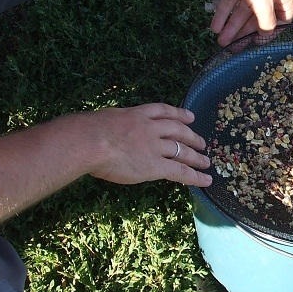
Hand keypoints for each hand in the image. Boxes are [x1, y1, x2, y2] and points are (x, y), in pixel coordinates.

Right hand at [86, 104, 211, 186]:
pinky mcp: (155, 165)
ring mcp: (154, 146)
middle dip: (191, 136)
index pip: (163, 111)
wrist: (90, 141)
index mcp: (136, 114)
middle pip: (178, 130)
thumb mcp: (104, 120)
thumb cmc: (86, 132)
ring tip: (206, 161)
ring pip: (182, 150)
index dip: (179, 114)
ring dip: (196, 156)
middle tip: (202, 142)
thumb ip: (113, 125)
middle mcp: (150, 128)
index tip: (190, 116)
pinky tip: (205, 179)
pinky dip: (195, 176)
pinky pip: (180, 171)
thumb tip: (107, 131)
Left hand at [210, 0, 292, 46]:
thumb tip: (267, 37)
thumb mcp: (262, 3)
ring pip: (245, 9)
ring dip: (232, 25)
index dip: (268, 35)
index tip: (254, 46)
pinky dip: (226, 11)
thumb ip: (266, 23)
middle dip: (244, 32)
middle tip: (231, 47)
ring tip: (220, 40)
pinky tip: (215, 24)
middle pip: (260, 16)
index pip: (282, 22)